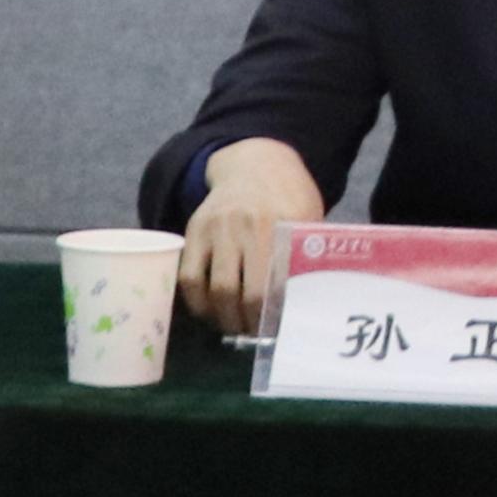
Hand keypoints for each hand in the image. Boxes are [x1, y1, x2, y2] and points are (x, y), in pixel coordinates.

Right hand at [179, 137, 328, 334]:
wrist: (254, 163)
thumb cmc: (289, 198)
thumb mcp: (308, 218)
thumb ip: (306, 254)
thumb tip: (305, 305)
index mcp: (283, 224)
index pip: (276, 283)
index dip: (273, 314)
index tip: (274, 329)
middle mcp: (247, 226)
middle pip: (242, 292)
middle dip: (246, 322)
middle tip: (251, 333)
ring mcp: (217, 228)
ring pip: (213, 289)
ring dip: (221, 317)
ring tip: (231, 326)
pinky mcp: (194, 230)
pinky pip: (188, 277)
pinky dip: (197, 302)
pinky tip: (210, 310)